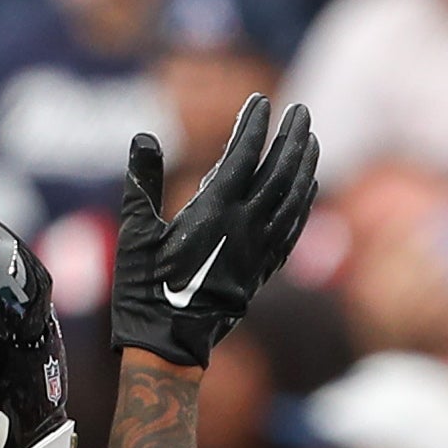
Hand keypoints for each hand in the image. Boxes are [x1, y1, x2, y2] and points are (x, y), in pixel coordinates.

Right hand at [113, 92, 319, 368]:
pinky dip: (304, 202)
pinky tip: (309, 186)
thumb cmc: (144, 291)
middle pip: (279, 172)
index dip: (252, 126)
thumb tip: (143, 137)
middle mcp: (244, 228)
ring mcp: (258, 250)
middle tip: (300, 110)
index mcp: (212, 215)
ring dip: (306, 165)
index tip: (259, 101)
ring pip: (294, 198)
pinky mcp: (263, 271)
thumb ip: (141, 184)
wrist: (168, 346)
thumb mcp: (134, 236)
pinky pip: (293, 228)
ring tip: (312, 139)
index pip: (242, 157)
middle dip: (291, 137)